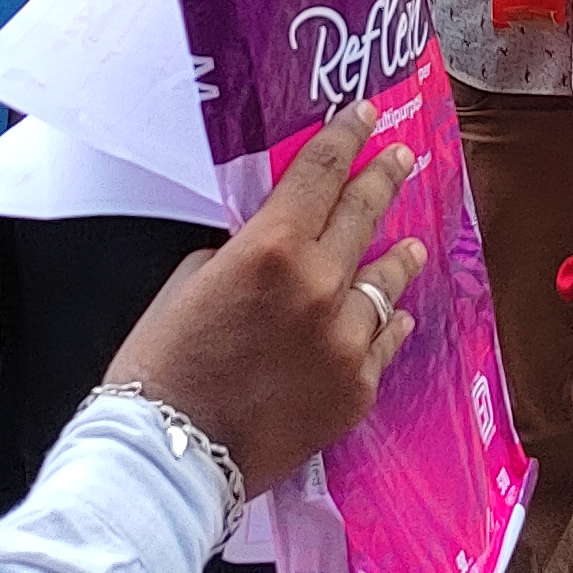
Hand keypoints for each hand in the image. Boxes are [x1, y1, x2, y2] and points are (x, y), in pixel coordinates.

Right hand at [107, 101, 425, 496]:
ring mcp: (346, 341)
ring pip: (385, 280)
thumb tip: (273, 244)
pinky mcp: (357, 389)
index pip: (320, 173)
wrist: (171, 457)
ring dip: (397, 254)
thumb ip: (242, 252)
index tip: (366, 115)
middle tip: (400, 156)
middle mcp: (320, 287)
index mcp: (271, 249)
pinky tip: (395, 312)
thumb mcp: (191, 281)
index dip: (346, 137)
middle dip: (382, 177)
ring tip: (410, 243)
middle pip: (362, 214)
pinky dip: (387, 321)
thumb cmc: (162, 365)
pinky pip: (385, 340)